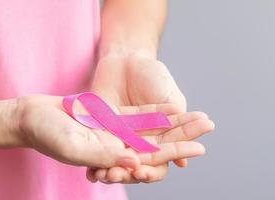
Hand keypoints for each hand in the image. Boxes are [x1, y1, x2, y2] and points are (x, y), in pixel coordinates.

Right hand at [16, 95, 207, 169]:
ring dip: (175, 123)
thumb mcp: (76, 146)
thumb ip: (105, 155)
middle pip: (157, 143)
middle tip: (209, 127)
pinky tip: (175, 108)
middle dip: (183, 136)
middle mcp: (118, 147)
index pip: (151, 159)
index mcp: (112, 159)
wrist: (32, 115)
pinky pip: (139, 115)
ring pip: (152, 128)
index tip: (199, 149)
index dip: (175, 153)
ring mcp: (116, 131)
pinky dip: (157, 112)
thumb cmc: (48, 134)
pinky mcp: (111, 116)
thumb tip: (137, 163)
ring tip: (199, 116)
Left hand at [91, 55, 212, 182]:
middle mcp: (139, 141)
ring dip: (114, 173)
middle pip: (138, 166)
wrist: (127, 57)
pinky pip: (96, 151)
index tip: (145, 173)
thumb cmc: (154, 76)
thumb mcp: (170, 99)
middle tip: (128, 175)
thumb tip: (183, 162)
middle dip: (133, 174)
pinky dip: (94, 164)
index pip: (160, 161)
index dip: (154, 170)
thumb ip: (177, 125)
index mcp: (159, 136)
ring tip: (108, 175)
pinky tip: (91, 174)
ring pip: (117, 163)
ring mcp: (119, 138)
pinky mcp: (100, 132)